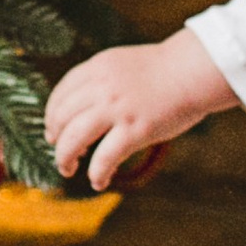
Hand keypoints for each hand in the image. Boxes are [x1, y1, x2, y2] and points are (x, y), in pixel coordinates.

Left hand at [46, 31, 235, 190]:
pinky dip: (96, 174)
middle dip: (55, 140)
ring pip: (74, 138)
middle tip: (61, 155)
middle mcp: (102, 86)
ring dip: (64, 158)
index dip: (51, 117)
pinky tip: (99, 181)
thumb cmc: (163, 70)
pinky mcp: (136, 129)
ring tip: (68, 169)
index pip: (61, 94)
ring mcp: (118, 108)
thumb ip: (100, 80)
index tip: (53, 132)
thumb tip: (81, 106)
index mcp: (98, 68)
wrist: (193, 70)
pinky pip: (104, 158)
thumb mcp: (122, 63)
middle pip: (62, 117)